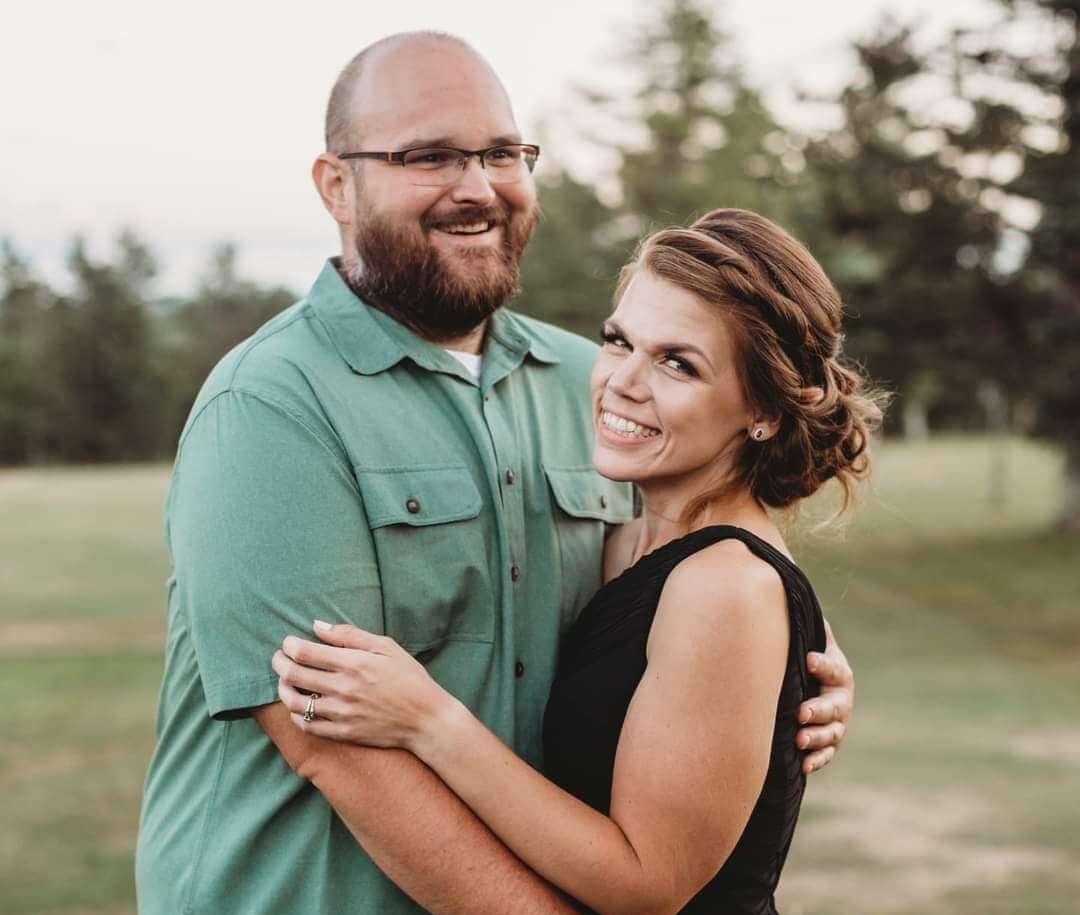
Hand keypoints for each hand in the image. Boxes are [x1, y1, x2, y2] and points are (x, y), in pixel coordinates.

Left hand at [272, 621, 450, 751]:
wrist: (426, 719)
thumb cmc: (409, 678)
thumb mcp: (387, 647)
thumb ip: (350, 635)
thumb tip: (318, 626)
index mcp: (354, 663)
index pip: (305, 652)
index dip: (289, 645)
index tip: (288, 642)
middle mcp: (343, 688)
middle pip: (294, 674)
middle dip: (279, 663)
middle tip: (278, 658)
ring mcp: (341, 713)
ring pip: (295, 702)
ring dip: (283, 689)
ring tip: (284, 681)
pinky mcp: (343, 733)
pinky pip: (308, 726)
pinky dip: (296, 715)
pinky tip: (297, 706)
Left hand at [795, 618, 852, 773]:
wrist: (805, 680)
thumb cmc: (800, 654)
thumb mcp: (804, 637)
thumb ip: (798, 623)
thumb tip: (777, 590)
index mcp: (837, 671)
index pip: (834, 669)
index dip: (823, 665)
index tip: (809, 660)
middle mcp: (840, 699)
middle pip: (835, 706)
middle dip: (819, 710)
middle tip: (802, 713)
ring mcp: (835, 723)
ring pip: (832, 733)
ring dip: (817, 738)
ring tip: (799, 739)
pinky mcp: (825, 742)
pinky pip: (825, 754)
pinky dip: (815, 760)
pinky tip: (803, 764)